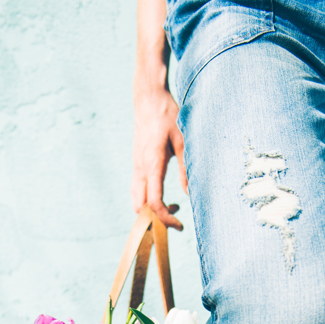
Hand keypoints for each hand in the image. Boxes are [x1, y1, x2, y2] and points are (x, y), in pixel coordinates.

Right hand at [132, 85, 187, 229]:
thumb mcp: (183, 140)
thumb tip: (189, 194)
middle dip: (155, 220)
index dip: (166, 218)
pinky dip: (147, 201)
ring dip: (150, 211)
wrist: (148, 98)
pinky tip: (163, 196)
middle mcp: (140, 168)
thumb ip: (185, 168)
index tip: (180, 225)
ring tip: (172, 207)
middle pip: (140, 207)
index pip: (154, 202)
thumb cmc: (168, 115)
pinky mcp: (136, 164)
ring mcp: (136, 167)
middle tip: (175, 220)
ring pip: (136, 200)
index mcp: (152, 164)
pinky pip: (137, 190)